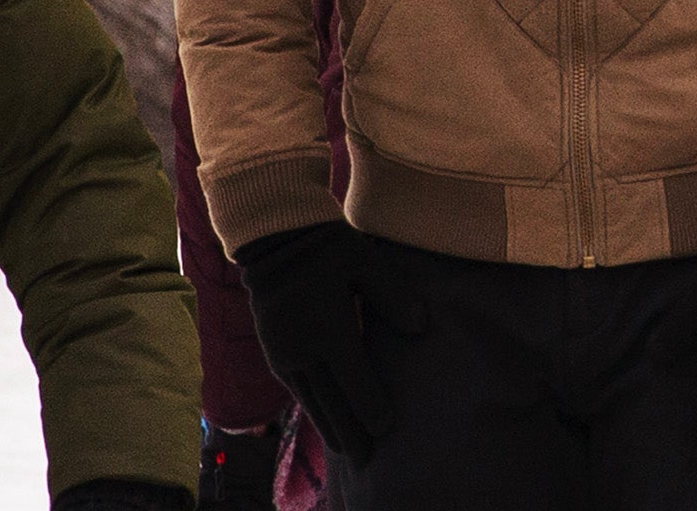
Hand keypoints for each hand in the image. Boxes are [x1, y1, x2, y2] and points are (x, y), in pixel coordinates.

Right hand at [233, 222, 398, 461]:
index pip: (356, 384)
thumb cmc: (327, 247)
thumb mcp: (367, 263)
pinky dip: (309, 407)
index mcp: (331, 331)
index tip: (387, 429)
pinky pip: (293, 388)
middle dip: (349, 433)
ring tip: (342, 450)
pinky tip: (319, 416)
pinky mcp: (273, 348)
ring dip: (327, 426)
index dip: (372, 410)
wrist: (274, 236)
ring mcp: (285, 351)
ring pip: (309, 400)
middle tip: (365, 460)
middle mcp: (305, 349)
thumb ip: (395, 296)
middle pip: (331, 403)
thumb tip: (423, 328)